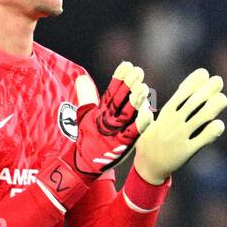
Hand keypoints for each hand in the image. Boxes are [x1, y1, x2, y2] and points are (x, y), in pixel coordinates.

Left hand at [71, 61, 149, 175]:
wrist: (86, 161)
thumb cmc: (88, 137)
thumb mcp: (85, 114)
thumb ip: (86, 96)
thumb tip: (81, 77)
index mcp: (109, 107)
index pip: (115, 89)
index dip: (120, 77)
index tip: (127, 65)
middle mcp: (118, 115)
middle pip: (126, 98)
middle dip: (132, 85)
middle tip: (138, 71)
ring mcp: (123, 128)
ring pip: (133, 112)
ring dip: (138, 101)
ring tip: (142, 88)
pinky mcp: (126, 142)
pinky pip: (136, 132)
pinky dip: (141, 123)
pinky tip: (146, 112)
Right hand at [133, 68, 226, 184]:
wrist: (147, 166)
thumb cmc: (152, 140)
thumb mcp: (155, 120)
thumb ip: (171, 106)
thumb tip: (184, 89)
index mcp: (166, 112)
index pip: (183, 91)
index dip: (195, 80)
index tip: (205, 74)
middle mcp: (174, 121)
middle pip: (196, 100)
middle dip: (209, 87)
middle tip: (218, 81)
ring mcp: (181, 135)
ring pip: (203, 116)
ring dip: (215, 105)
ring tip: (221, 100)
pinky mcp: (187, 150)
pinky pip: (204, 137)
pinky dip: (214, 129)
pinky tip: (219, 125)